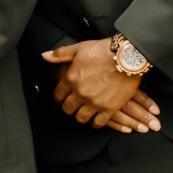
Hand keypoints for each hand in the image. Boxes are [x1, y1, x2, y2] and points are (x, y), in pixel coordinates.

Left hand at [43, 41, 160, 131]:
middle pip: (68, 108)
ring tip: (83, 113)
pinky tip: (96, 120)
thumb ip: (60, 54)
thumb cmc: (104, 51)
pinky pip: (99, 122)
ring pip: (81, 118)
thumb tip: (45, 55)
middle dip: (68, 108)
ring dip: (80, 116)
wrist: (127, 57)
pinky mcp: (109, 108)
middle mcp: (80, 93)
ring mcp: (95, 102)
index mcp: (71, 79)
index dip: (59, 97)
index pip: (58, 94)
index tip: (62, 98)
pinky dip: (96, 123)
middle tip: (72, 107)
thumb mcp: (79, 48)